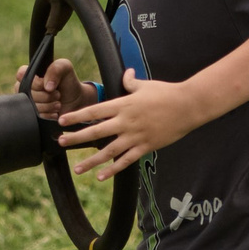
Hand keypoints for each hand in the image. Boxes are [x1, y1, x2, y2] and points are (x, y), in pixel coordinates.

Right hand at [18, 56, 94, 119]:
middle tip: (57, 94)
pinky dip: (48, 115)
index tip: (46, 85)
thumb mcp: (65, 68)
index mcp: (29, 74)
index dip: (35, 82)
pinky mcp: (33, 116)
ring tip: (57, 102)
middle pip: (27, 93)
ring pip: (31, 106)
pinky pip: (35, 117)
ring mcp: (28, 102)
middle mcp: (25, 88)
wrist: (76, 101)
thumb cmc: (68, 82)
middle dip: (46, 95)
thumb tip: (47, 86)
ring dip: (49, 105)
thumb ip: (56, 69)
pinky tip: (54, 112)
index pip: (21, 75)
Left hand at [58, 75, 207, 179]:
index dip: (77, 116)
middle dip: (76, 138)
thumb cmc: (167, 93)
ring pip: (108, 151)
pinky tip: (101, 176)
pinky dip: (113, 170)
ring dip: (91, 161)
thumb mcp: (146, 85)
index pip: (95, 111)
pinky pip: (126, 160)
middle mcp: (126, 121)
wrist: (188, 106)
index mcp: (124, 104)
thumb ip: (131, 82)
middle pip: (96, 132)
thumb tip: (126, 73)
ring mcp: (135, 136)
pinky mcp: (146, 146)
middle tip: (61, 143)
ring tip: (77, 169)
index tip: (62, 121)